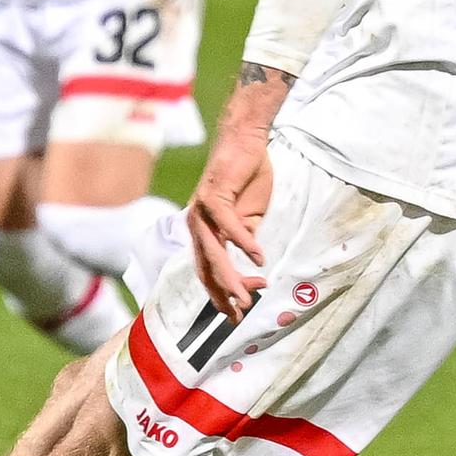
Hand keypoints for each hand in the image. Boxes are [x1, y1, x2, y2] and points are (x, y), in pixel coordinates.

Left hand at [182, 110, 276, 321]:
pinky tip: (258, 257)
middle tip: (241, 313)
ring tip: (247, 296)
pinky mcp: (213, 196)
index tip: (238, 313)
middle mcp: (196, 225)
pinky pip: (227, 226)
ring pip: (213, 253)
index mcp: (203, 233)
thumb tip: (253, 265)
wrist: (246, 143)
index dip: (221, 294)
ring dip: (231, 277)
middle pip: (207, 268)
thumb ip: (247, 241)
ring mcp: (201, 211)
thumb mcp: (250, 218)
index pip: (208, 271)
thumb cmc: (247, 180)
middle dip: (224, 294)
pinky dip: (243, 243)